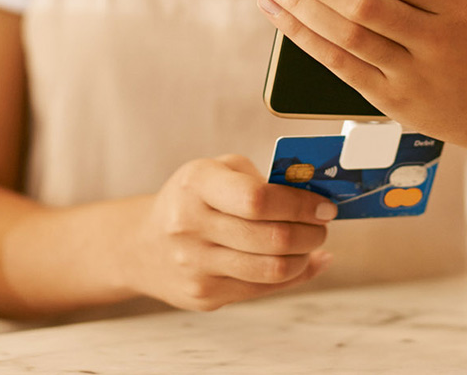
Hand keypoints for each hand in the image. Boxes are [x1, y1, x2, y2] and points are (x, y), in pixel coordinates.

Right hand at [122, 154, 336, 310]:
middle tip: (322, 226)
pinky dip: (293, 276)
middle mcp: (190, 225)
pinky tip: (303, 262)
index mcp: (196, 184)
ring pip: (272, 269)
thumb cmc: (192, 201)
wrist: (143, 246)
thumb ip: (264, 179)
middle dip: (311, 233)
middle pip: (272, 238)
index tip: (323, 207)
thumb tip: (315, 202)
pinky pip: (264, 289)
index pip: (258, 199)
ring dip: (305, 257)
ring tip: (310, 244)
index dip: (300, 205)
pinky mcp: (204, 295)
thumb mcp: (218, 172)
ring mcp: (195, 265)